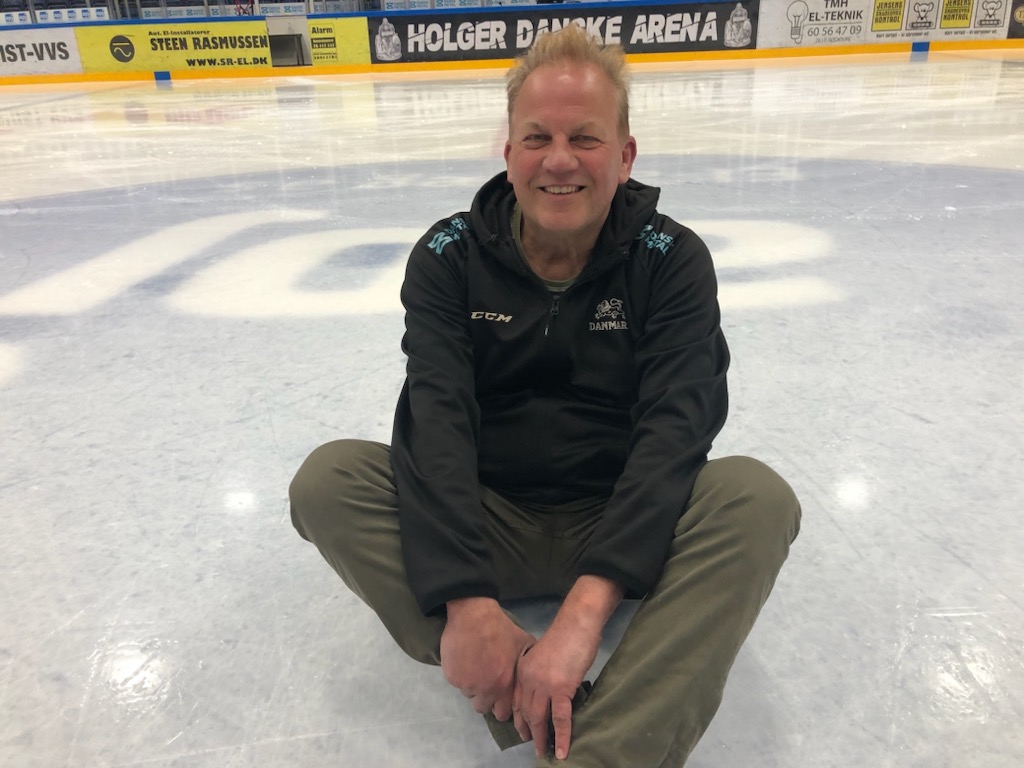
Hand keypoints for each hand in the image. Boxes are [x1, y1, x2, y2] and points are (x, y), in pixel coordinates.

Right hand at [440, 597, 535, 720]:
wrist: (473, 616)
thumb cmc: (501, 629)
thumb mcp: (524, 644)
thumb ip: (528, 665)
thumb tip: (535, 677)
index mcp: (504, 685)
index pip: (503, 713)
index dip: (502, 705)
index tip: (500, 696)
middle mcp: (485, 690)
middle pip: (483, 708)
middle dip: (486, 699)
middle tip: (486, 684)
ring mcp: (466, 684)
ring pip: (469, 695)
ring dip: (473, 687)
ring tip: (476, 669)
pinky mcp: (452, 677)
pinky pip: (457, 683)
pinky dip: (461, 676)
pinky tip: (465, 661)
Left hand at [513, 623, 598, 759]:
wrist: (577, 623)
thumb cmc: (566, 636)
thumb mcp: (545, 656)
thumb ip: (541, 673)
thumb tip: (549, 692)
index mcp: (523, 670)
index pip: (517, 701)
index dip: (520, 719)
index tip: (524, 731)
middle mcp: (528, 679)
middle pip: (526, 712)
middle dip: (529, 732)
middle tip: (535, 746)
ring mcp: (544, 684)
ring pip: (540, 718)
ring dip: (542, 739)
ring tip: (545, 752)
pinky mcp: (561, 688)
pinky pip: (560, 718)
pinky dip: (562, 737)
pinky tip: (563, 750)